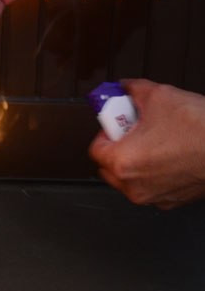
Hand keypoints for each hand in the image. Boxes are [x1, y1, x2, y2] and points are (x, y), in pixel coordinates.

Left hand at [89, 79, 204, 208]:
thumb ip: (134, 91)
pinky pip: (150, 188)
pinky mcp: (168, 202)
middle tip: (133, 131)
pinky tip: (169, 156)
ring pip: (128, 180)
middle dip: (117, 148)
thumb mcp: (160, 96)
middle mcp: (132, 185)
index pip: (96, 148)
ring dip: (134, 163)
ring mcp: (150, 197)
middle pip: (108, 168)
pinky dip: (153, 175)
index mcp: (122, 162)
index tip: (117, 122)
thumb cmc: (199, 130)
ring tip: (155, 142)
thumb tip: (126, 88)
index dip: (106, 131)